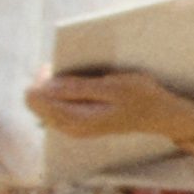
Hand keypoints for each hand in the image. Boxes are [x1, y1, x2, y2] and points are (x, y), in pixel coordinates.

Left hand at [27, 66, 193, 147]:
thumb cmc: (140, 97)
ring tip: (70, 73)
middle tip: (59, 66)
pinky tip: (74, 84)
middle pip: (35, 103)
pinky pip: (55, 108)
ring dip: (51, 87)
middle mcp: (69, 128)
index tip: (53, 65)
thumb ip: (78, 88)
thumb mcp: (113, 87)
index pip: (35, 99)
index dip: (40, 79)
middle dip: (44, 82)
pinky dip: (59, 94)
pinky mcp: (78, 124)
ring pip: (43, 106)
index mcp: (75, 120)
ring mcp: (72, 128)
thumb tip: (46, 85)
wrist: (159, 115)